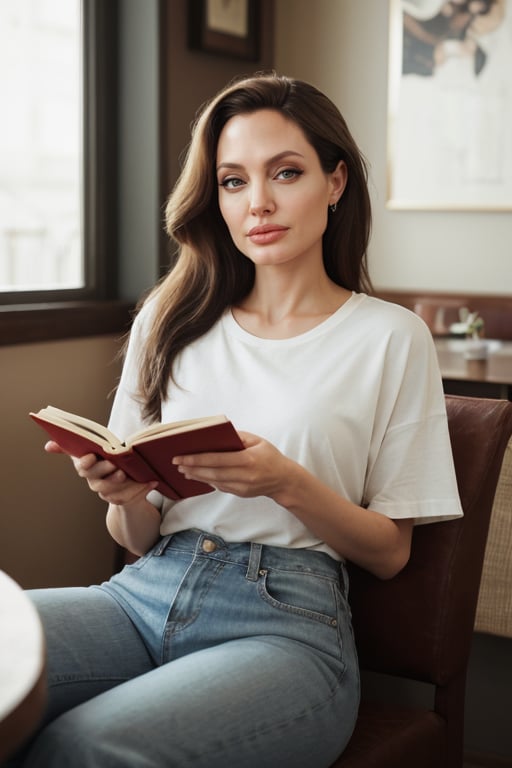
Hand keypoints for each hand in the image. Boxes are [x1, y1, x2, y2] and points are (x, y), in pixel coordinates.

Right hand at [44, 441, 157, 505]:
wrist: (119, 483)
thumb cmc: (104, 460)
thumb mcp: (90, 449)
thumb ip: (70, 446)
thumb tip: (48, 446)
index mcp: (87, 469)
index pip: (82, 467)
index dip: (85, 462)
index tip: (91, 456)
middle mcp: (95, 483)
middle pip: (98, 480)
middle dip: (105, 472)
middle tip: (115, 465)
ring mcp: (108, 493)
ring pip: (113, 492)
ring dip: (121, 484)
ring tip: (129, 474)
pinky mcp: (123, 500)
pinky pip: (131, 498)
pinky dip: (142, 490)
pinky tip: (152, 481)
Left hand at [172, 432, 294, 500]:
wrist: (284, 480)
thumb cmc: (270, 457)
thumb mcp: (257, 441)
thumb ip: (238, 437)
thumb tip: (217, 436)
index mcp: (248, 459)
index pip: (217, 459)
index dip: (198, 459)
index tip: (182, 457)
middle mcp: (245, 475)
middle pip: (213, 472)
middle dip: (193, 468)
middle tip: (177, 464)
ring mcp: (242, 487)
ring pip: (214, 482)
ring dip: (197, 476)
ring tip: (184, 470)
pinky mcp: (241, 493)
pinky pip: (221, 486)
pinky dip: (208, 481)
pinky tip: (199, 476)